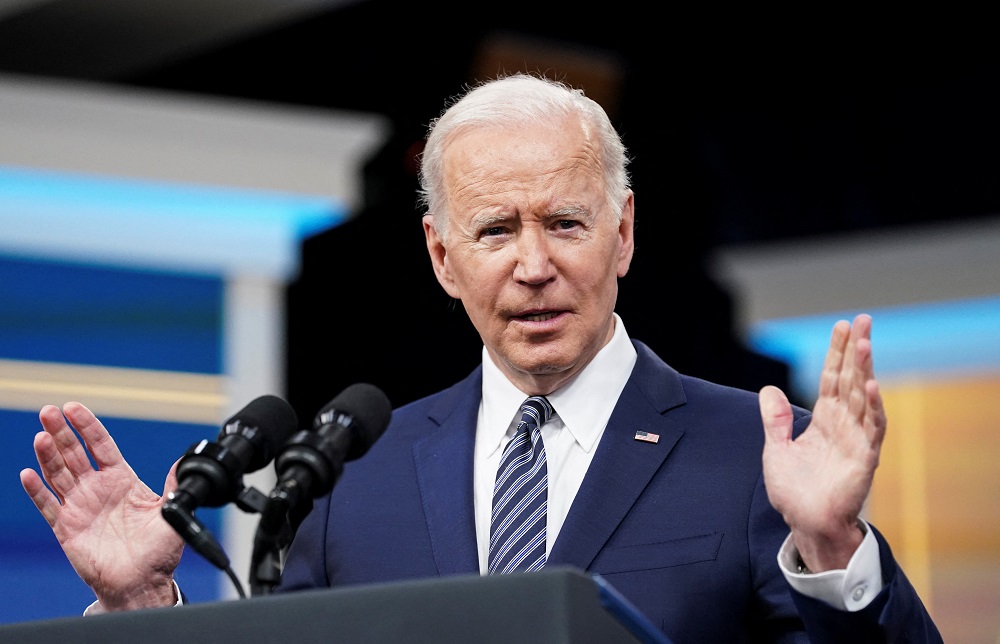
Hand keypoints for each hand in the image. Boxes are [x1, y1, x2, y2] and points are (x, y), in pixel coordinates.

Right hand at [20, 402, 184, 610]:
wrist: (143, 582)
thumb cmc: (159, 550)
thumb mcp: (170, 511)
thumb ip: (174, 485)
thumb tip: (185, 462)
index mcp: (121, 479)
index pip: (100, 445)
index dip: (87, 426)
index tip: (73, 407)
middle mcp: (97, 489)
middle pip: (74, 453)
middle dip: (61, 432)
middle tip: (49, 412)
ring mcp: (80, 506)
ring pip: (58, 474)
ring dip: (48, 455)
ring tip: (41, 436)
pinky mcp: (66, 527)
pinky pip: (48, 505)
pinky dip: (36, 490)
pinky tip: (27, 474)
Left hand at [759, 313, 886, 570]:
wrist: (805, 524)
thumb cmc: (795, 491)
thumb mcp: (776, 449)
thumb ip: (775, 420)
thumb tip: (768, 389)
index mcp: (825, 420)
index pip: (832, 378)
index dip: (836, 352)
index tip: (842, 326)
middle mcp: (844, 425)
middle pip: (852, 380)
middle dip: (856, 351)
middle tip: (863, 320)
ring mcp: (856, 440)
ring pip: (863, 398)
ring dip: (866, 371)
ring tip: (865, 344)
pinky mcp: (864, 458)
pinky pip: (871, 429)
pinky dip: (873, 407)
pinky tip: (871, 387)